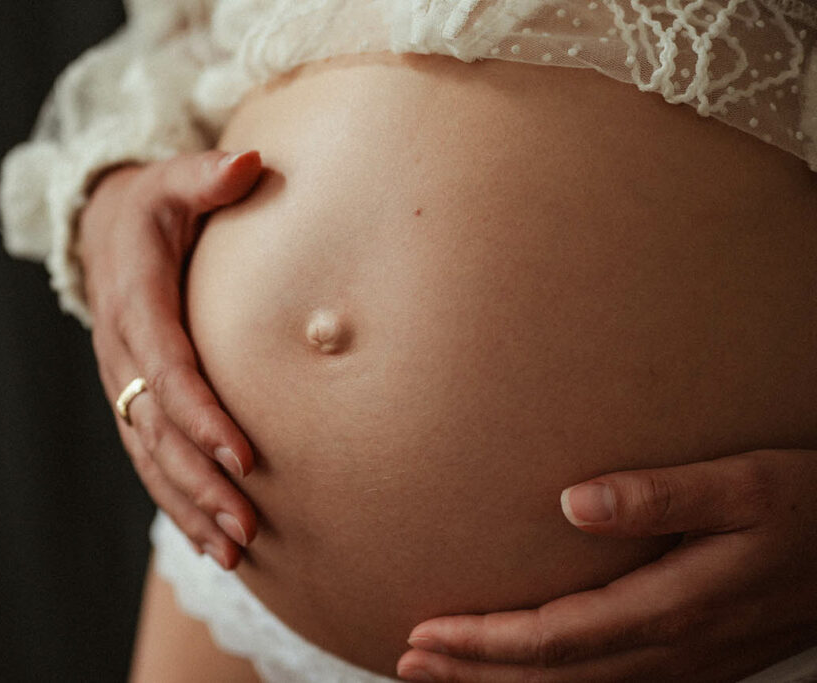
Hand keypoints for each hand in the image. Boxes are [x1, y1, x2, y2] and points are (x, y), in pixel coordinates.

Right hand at [76, 150, 263, 569]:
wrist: (104, 230)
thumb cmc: (153, 206)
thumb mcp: (173, 179)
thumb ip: (207, 175)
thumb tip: (249, 162)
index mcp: (134, 302)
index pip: (167, 369)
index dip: (202, 415)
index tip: (245, 455)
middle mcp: (120, 353)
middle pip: (158, 430)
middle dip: (201, 483)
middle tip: (247, 528)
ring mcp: (121, 383)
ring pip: (151, 457)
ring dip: (190, 507)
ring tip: (234, 553)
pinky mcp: (132, 400)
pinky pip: (150, 458)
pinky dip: (178, 500)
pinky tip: (210, 539)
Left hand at [398, 449, 816, 681]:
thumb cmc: (806, 506)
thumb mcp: (744, 485)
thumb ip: (660, 494)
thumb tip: (572, 501)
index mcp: (673, 606)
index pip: (557, 637)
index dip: (486, 642)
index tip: (426, 630)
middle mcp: (673, 649)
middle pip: (554, 678)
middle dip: (475, 675)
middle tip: (407, 663)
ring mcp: (685, 666)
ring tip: (440, 677)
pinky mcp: (693, 664)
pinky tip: (523, 677)